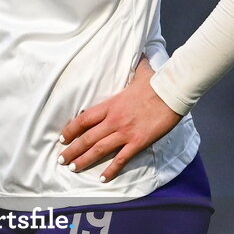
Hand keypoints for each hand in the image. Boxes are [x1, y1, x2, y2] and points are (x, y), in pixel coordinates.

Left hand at [58, 57, 181, 182]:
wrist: (171, 93)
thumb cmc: (155, 82)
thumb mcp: (140, 72)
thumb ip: (136, 67)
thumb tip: (141, 55)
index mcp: (110, 104)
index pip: (84, 119)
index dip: (70, 129)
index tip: (62, 138)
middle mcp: (113, 120)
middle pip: (87, 137)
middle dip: (72, 150)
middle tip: (61, 159)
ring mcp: (125, 132)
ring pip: (99, 149)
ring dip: (84, 160)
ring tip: (73, 168)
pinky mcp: (138, 142)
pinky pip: (121, 159)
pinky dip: (111, 170)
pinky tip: (102, 178)